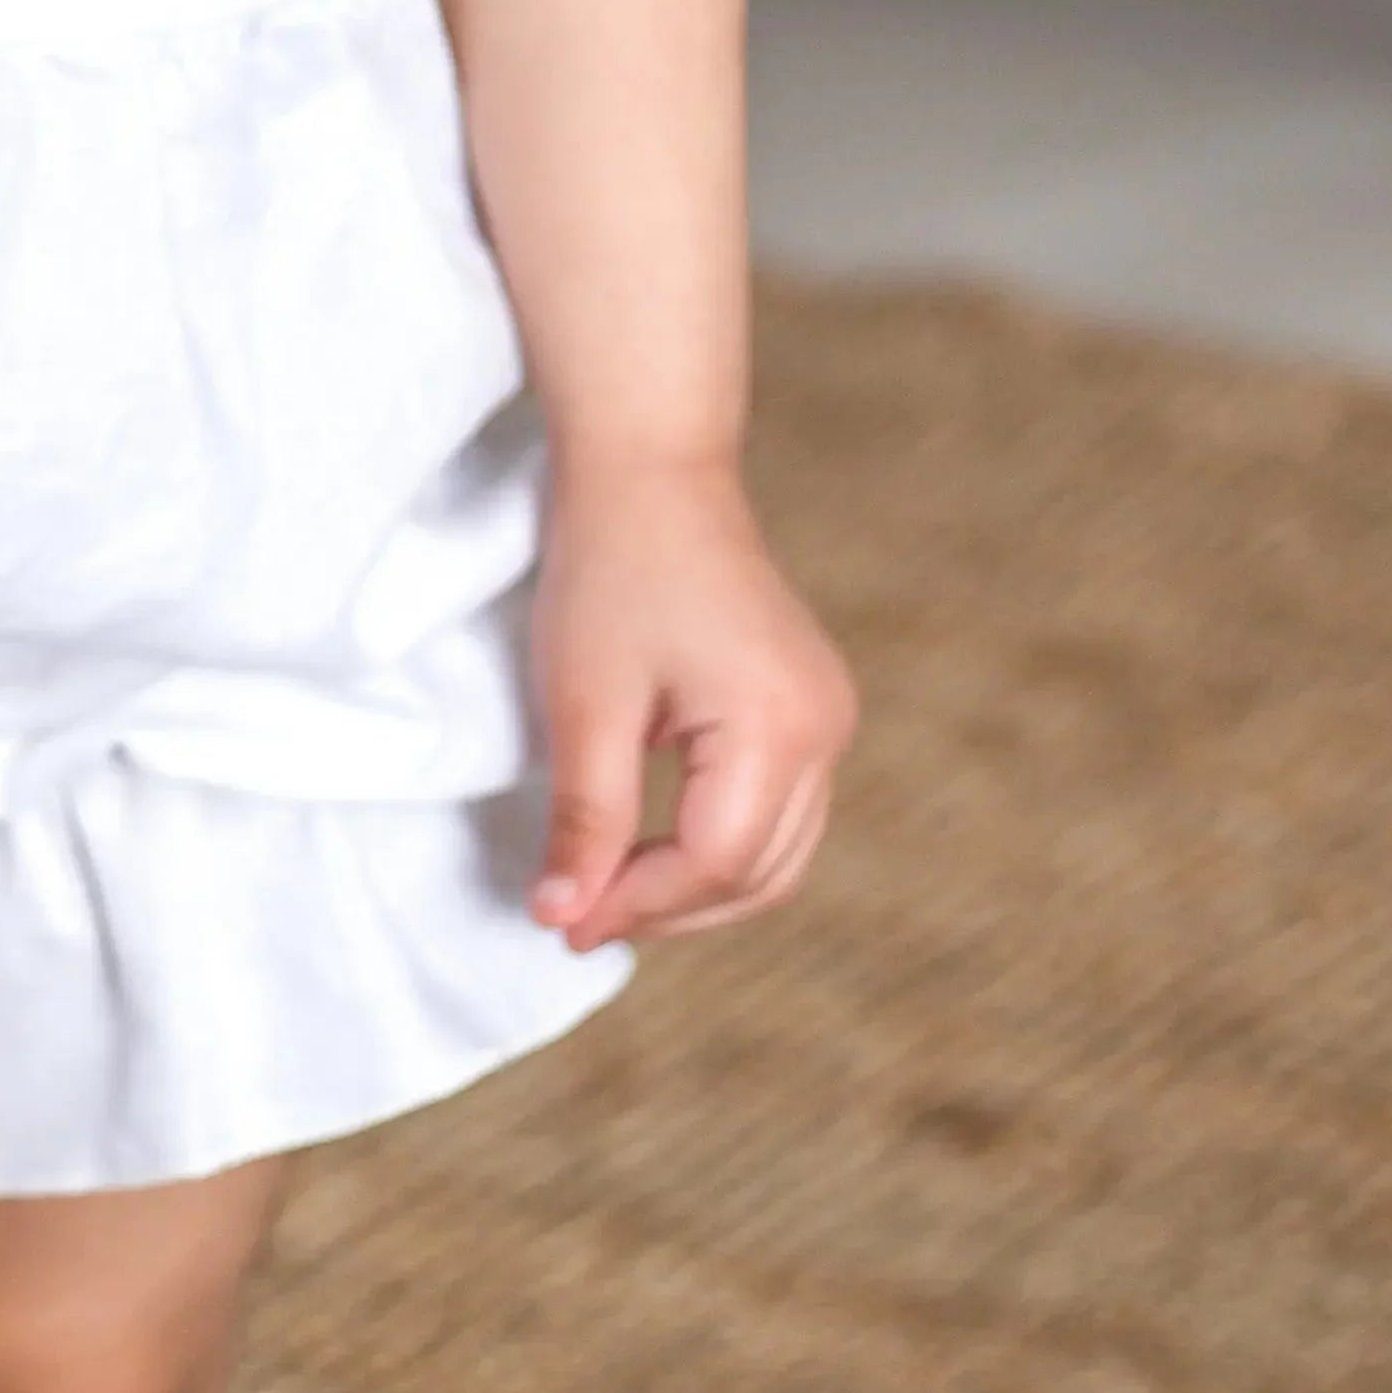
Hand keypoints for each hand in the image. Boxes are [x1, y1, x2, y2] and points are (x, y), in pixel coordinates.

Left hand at [526, 447, 854, 953]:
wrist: (651, 467)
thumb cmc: (611, 568)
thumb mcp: (585, 702)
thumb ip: (586, 820)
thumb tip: (564, 916)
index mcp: (779, 724)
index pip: (713, 863)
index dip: (636, 906)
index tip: (565, 925)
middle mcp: (825, 728)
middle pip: (757, 873)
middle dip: (668, 911)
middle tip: (579, 920)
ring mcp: (828, 716)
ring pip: (777, 855)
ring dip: (698, 890)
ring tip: (610, 896)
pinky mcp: (811, 706)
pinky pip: (779, 812)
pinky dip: (721, 847)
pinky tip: (654, 850)